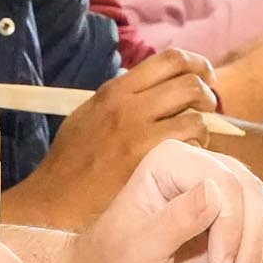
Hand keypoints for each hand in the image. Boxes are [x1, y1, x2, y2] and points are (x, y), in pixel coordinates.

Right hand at [0, 50, 218, 227]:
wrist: (54, 202)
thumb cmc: (70, 163)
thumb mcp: (88, 116)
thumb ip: (120, 99)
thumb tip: (154, 89)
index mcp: (114, 91)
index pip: (169, 60)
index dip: (197, 64)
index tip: (206, 77)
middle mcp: (128, 107)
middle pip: (190, 83)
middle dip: (208, 95)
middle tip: (208, 110)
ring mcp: (138, 134)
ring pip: (196, 117)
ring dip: (204, 128)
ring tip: (196, 140)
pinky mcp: (148, 162)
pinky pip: (189, 147)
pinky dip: (196, 151)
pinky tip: (186, 161)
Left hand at [66, 141, 262, 262]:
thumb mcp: (140, 246)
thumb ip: (178, 219)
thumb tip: (214, 191)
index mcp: (171, 161)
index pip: (225, 182)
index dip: (231, 226)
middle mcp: (198, 168)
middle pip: (251, 193)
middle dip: (248, 242)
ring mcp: (217, 193)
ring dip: (254, 250)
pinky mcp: (229, 219)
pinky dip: (255, 255)